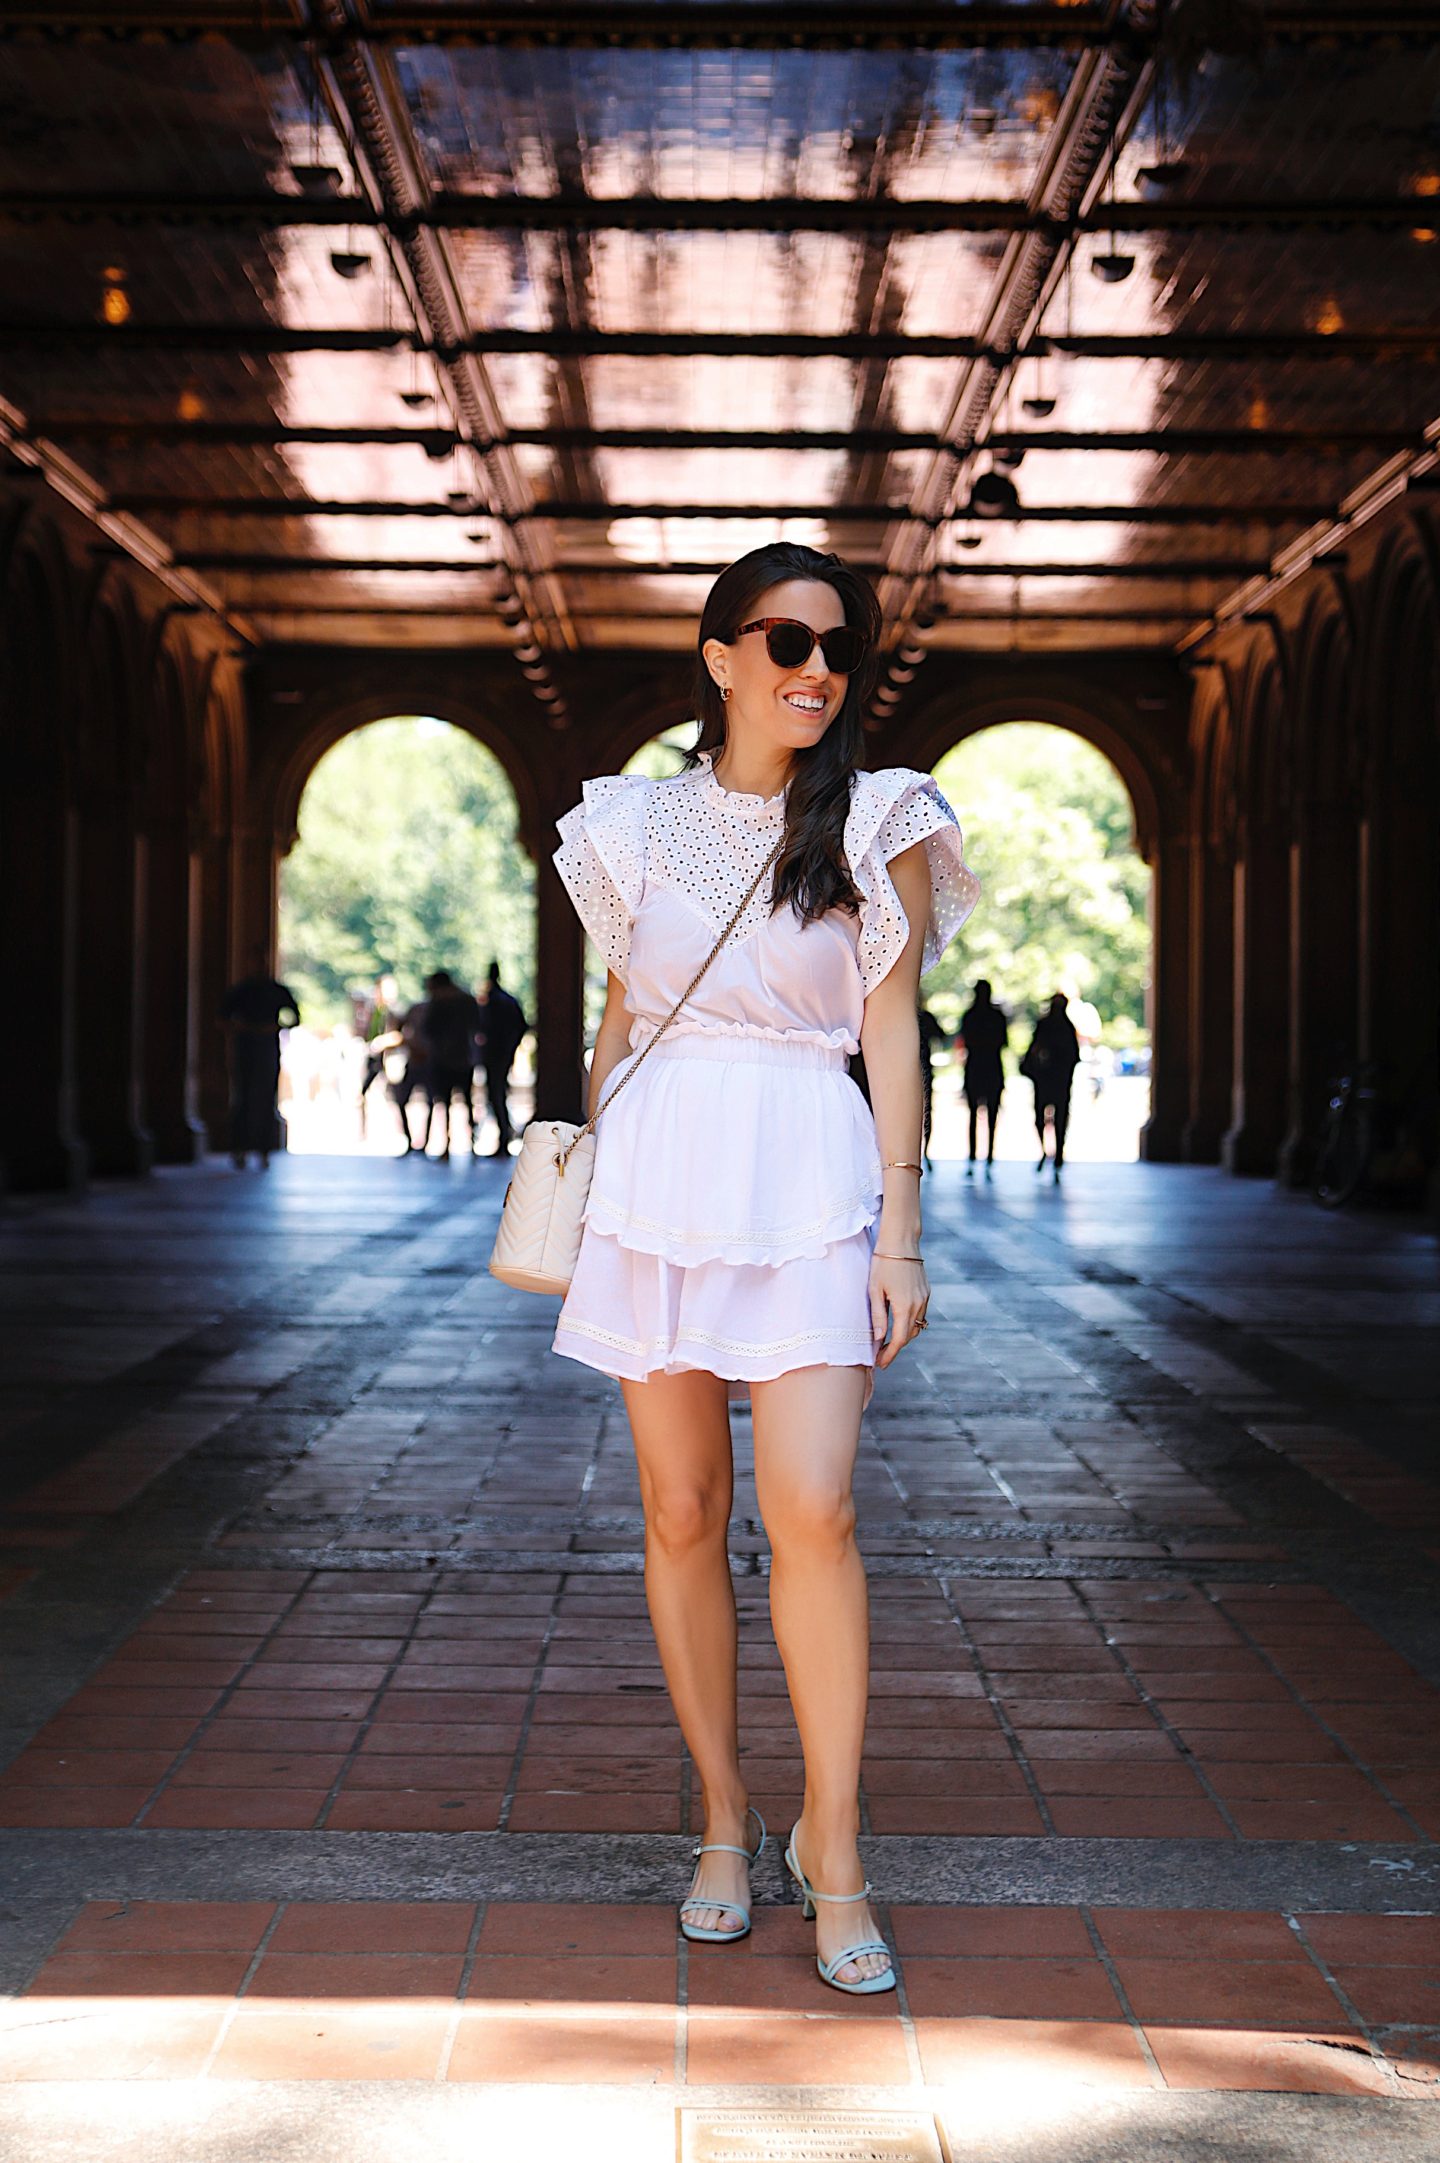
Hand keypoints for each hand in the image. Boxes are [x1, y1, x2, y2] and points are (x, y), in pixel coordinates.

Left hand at [869, 1253, 929, 1367]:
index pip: (899, 1339)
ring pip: (917, 1325)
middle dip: (896, 1348)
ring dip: (904, 1336)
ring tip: (888, 1342)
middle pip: (910, 1335)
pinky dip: (909, 1322)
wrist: (900, 1241)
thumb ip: (878, 1316)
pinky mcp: (926, 1291)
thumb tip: (879, 1339)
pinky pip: (920, 1313)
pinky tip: (898, 1323)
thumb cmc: (883, 1263)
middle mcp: (919, 1304)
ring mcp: (925, 1297)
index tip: (880, 1363)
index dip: (890, 1354)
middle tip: (881, 1356)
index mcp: (905, 1306)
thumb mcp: (875, 1290)